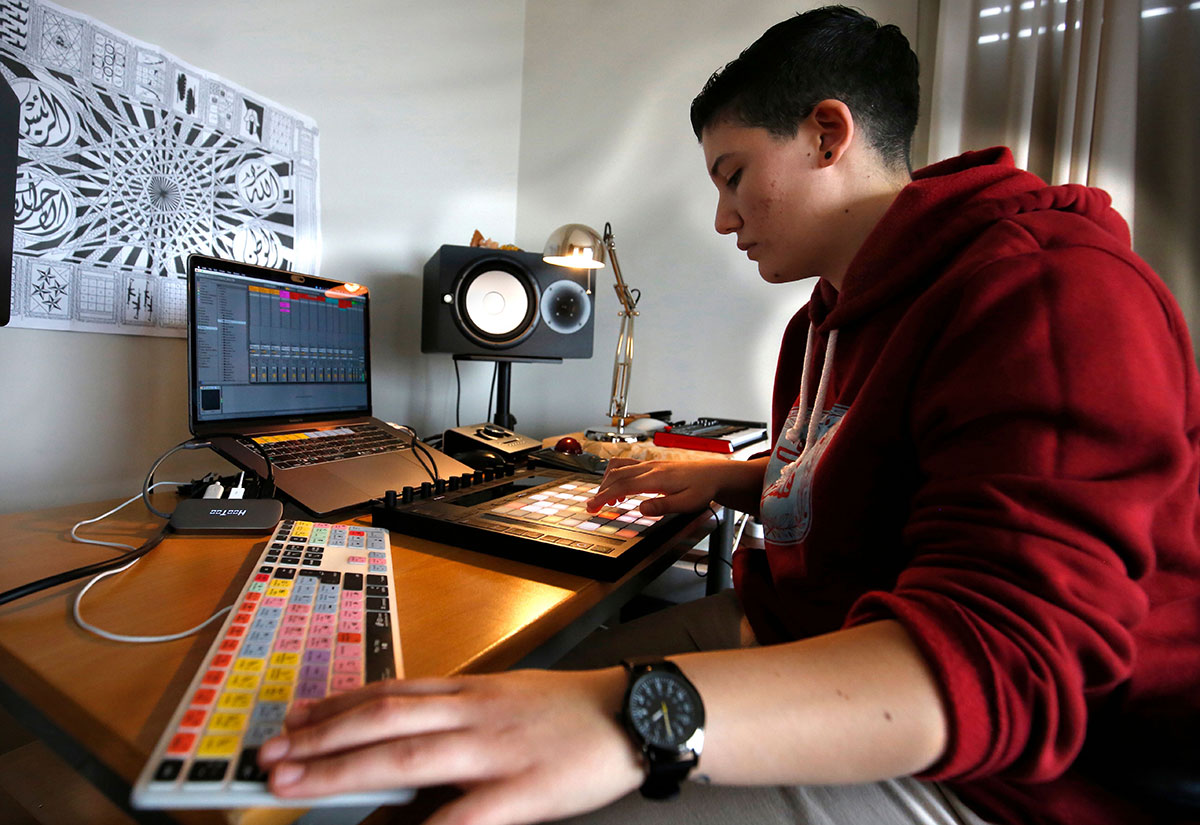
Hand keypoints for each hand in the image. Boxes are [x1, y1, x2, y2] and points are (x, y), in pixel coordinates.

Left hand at [257, 668, 641, 824]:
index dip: (336, 705)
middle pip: (383, 718)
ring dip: (341, 768)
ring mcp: (493, 750)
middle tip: (270, 755)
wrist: (634, 715)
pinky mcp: (521, 791)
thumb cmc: (571, 711)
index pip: (390, 691)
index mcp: (470, 691)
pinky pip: (461, 815)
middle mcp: (471, 713)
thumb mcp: (508, 697)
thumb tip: (407, 730)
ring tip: (294, 781)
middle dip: (320, 737)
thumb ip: (459, 712)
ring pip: (404, 753)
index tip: (295, 717)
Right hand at [585, 458, 732, 515]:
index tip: (593, 506)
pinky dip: (618, 477)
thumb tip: (642, 509)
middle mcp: (651, 467)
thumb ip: (664, 506)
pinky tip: (622, 491)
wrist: (714, 474)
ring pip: (620, 468)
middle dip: (601, 491)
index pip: (623, 485)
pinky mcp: (652, 465)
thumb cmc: (702, 488)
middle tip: (592, 507)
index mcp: (657, 477)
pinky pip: (628, 466)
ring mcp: (650, 464)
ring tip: (607, 500)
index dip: (605, 496)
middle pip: (617, 475)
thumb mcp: (687, 503)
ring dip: (608, 482)